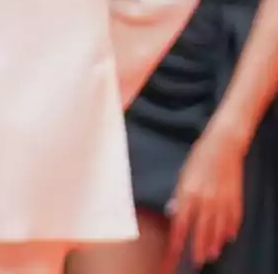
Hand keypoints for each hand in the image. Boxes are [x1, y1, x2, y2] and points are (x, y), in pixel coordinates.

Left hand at [164, 130, 246, 270]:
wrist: (223, 146)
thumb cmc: (198, 159)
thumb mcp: (182, 177)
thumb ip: (179, 197)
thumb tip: (175, 214)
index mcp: (188, 194)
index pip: (180, 226)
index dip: (176, 243)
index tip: (172, 256)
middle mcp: (206, 201)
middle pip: (201, 232)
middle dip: (197, 249)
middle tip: (196, 262)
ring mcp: (223, 202)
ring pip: (218, 230)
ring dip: (214, 244)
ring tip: (210, 255)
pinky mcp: (236, 199)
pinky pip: (233, 220)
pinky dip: (230, 231)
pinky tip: (228, 238)